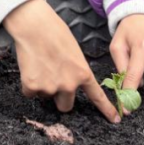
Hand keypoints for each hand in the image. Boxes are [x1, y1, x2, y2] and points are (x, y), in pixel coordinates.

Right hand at [5, 0, 120, 122]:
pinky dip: (28, 83)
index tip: (115, 119)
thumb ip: (75, 70)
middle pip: (65, 106)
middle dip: (59, 97)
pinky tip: (29, 67)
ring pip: (45, 96)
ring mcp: (50, 86)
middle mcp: (68, 84)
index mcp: (82, 74)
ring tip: (39, 65)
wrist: (33, 25)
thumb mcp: (74, 52)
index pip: (97, 96)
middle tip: (51, 79)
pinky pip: (30, 92)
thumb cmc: (54, 32)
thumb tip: (70, 80)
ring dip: (42, 86)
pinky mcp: (32, 85)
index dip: (106, 109)